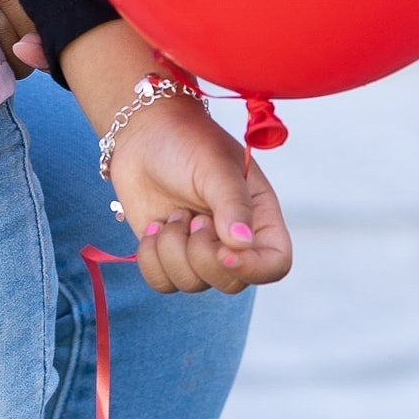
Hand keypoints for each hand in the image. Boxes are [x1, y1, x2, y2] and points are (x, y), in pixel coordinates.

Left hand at [107, 96, 293, 297]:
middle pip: (231, 282)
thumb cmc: (188, 143)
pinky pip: (162, 282)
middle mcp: (233, 242)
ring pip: (191, 284)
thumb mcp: (215, 167)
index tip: (223, 252)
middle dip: (202, 255)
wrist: (144, 135)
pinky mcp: (167, 255)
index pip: (275, 264)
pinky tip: (154, 227)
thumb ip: (232, 204)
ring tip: (174, 214)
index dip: (253, 268)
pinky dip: (151, 258)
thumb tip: (242, 244)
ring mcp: (199, 252)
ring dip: (172, 248)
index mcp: (259, 219)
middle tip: (191, 217)